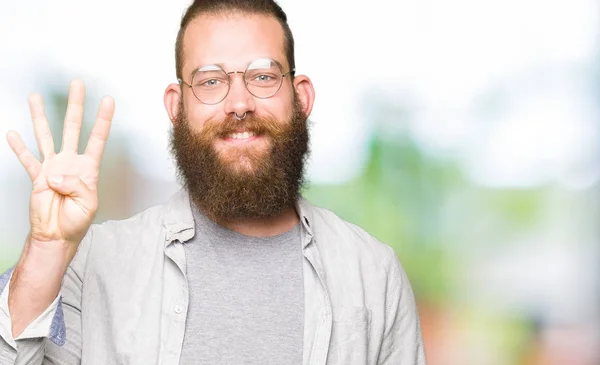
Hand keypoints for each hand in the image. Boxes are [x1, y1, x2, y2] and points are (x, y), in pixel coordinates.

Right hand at [6, 80, 113, 250]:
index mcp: (88, 168)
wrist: (56, 235)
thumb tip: (55, 173)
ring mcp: (52, 167)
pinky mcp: (36, 177)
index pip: (97, 138)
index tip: (108, 100)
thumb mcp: (87, 204)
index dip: (103, 120)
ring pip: (45, 136)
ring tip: (34, 98)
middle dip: (75, 106)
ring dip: (39, 117)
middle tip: (77, 84)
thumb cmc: (76, 221)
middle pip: (72, 127)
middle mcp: (70, 162)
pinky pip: (26, 159)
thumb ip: (76, 186)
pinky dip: (18, 147)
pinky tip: (12, 133)